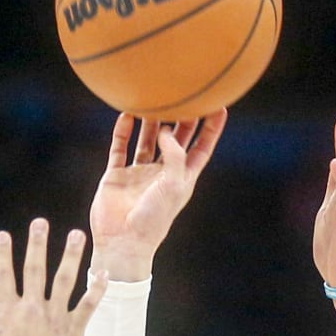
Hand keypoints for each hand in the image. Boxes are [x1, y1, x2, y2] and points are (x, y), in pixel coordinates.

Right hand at [0, 220, 106, 335]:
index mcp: (6, 313)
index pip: (2, 276)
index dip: (2, 254)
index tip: (3, 235)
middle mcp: (32, 309)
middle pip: (35, 269)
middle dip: (37, 244)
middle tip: (40, 223)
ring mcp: (55, 319)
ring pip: (65, 280)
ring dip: (71, 256)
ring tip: (77, 234)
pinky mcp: (74, 332)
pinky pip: (88, 306)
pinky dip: (97, 290)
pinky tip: (104, 273)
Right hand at [88, 109, 225, 280]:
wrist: (123, 242)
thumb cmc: (154, 220)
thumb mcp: (173, 186)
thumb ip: (174, 156)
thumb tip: (166, 130)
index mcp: (182, 177)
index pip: (201, 148)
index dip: (211, 128)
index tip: (218, 105)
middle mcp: (161, 172)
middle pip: (175, 138)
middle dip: (180, 117)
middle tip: (183, 93)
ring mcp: (139, 173)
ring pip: (146, 139)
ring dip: (149, 121)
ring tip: (151, 97)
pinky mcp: (117, 175)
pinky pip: (119, 148)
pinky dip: (122, 132)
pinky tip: (125, 115)